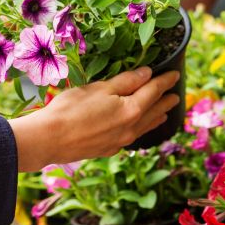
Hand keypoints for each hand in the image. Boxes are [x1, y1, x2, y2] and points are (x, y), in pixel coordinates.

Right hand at [8, 67, 180, 171]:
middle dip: (165, 102)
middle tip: (176, 96)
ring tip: (165, 114)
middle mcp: (130, 128)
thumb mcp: (99, 88)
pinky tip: (137, 129)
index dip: (165, 82)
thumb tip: (147, 74)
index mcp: (131, 110)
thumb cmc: (71, 109)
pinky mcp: (108, 149)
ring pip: (145, 128)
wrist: (49, 140)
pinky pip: (132, 138)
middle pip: (154, 112)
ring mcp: (120, 142)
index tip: (175, 76)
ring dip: (157, 118)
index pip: (153, 91)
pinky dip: (141, 130)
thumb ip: (125, 81)